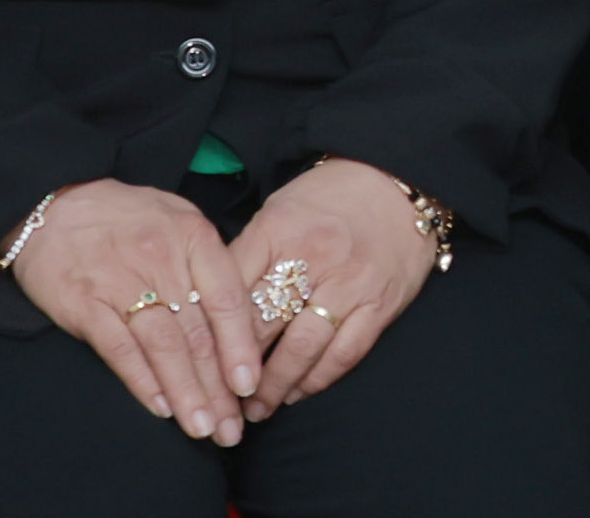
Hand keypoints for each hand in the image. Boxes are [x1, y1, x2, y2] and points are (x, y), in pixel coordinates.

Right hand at [6, 179, 260, 444]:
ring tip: (203, 428)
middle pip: (198, 332)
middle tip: (232, 428)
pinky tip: (161, 408)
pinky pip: (120, 349)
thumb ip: (206, 262)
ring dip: (186, 392)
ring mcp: (121, 281)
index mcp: (192, 236)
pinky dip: (142, 381)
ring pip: (163, 346)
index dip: (241, 346)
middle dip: (218, 386)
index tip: (251, 385)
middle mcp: (161, 258)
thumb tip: (239, 318)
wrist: (52, 202)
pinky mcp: (84, 303)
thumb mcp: (176, 218)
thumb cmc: (124, 216)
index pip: (227, 299)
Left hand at [228, 158, 443, 420]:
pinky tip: (298, 392)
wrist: (396, 180)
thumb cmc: (328, 197)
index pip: (232, 292)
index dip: (209, 335)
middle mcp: (314, 257)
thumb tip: (210, 307)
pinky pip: (345, 353)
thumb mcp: (277, 211)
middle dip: (236, 369)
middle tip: (217, 398)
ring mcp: (351, 283)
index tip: (194, 366)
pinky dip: (319, 379)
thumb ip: (248, 256)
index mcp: (278, 230)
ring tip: (256, 409)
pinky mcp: (381, 303)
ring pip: (304, 348)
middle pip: (263, 324)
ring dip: (276, 386)